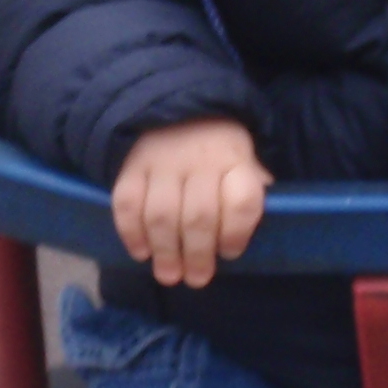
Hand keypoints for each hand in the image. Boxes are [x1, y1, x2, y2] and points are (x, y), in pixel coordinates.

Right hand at [111, 118, 269, 288]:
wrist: (176, 108)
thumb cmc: (218, 148)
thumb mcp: (244, 160)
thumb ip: (251, 191)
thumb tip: (260, 229)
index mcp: (234, 160)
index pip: (241, 200)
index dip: (237, 233)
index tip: (229, 253)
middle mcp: (199, 160)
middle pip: (199, 216)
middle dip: (198, 255)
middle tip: (196, 279)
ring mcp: (162, 162)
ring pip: (162, 215)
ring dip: (165, 251)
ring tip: (169, 275)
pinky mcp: (131, 166)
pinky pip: (127, 204)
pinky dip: (131, 232)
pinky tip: (141, 252)